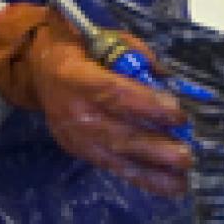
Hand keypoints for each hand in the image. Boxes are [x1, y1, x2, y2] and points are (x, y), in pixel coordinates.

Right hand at [0, 3, 193, 195]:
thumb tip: (167, 77)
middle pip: (116, 134)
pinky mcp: (77, 149)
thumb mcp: (105, 37)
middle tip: (185, 156)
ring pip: (115, 157)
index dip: (146, 106)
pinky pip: (110, 165)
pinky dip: (139, 177)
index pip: (113, 94)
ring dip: (151, 172)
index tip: (177, 114)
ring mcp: (73, 135)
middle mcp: (72, 110)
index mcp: (74, 75)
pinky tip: (164, 185)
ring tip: (181, 181)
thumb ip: (136, 55)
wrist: (37, 67)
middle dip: (154, 148)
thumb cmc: (77, 48)